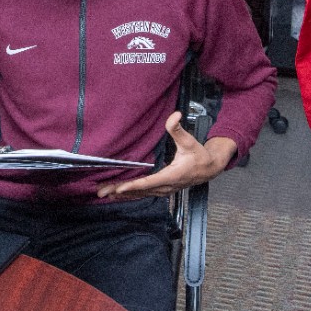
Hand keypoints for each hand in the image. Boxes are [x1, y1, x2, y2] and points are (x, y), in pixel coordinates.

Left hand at [95, 111, 235, 199]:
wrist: (209, 169)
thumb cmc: (198, 155)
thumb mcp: (189, 141)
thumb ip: (179, 129)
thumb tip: (175, 115)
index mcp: (171, 176)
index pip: (149, 182)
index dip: (134, 185)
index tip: (119, 188)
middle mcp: (165, 186)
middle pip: (139, 191)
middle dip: (120, 191)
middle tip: (101, 192)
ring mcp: (163, 190)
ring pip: (140, 194)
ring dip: (122, 195)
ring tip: (103, 194)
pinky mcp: (161, 190)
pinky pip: (143, 194)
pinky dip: (130, 195)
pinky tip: (117, 195)